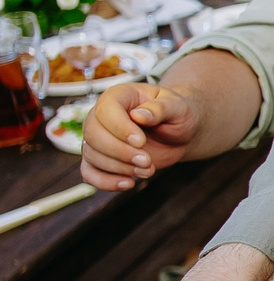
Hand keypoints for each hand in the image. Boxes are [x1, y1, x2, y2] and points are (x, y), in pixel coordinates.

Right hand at [81, 82, 199, 190]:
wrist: (177, 132)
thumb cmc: (177, 114)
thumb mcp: (177, 107)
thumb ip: (160, 109)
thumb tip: (138, 115)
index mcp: (117, 97)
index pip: (105, 111)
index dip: (120, 129)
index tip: (141, 142)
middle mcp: (101, 116)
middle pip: (93, 136)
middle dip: (120, 153)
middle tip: (147, 161)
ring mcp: (98, 139)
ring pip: (92, 156)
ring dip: (119, 168)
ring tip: (148, 170)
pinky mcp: (101, 159)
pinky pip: (89, 173)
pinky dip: (105, 182)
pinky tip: (129, 184)